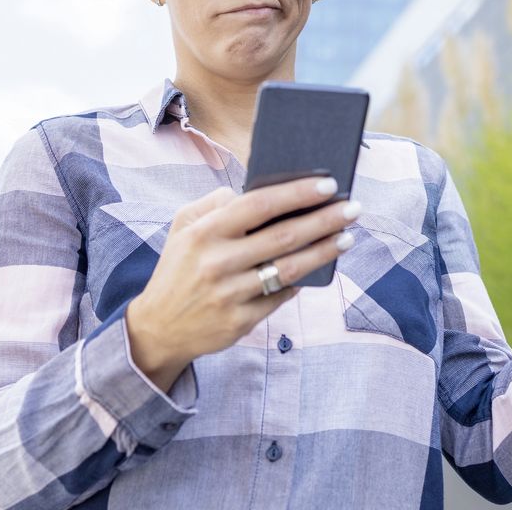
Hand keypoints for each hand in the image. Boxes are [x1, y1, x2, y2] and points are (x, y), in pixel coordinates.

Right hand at [126, 176, 358, 391]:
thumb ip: (215, 203)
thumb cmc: (178, 268)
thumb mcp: (183, 227)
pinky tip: (320, 267)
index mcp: (204, 233)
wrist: (159, 327)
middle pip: (283, 236)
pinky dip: (302, 280)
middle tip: (352, 208)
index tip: (328, 184)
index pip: (259, 204)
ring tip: (347, 236)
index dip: (296, 193)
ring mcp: (230, 295)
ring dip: (324, 251)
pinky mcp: (240, 322)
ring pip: (289, 268)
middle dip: (324, 219)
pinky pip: (280, 296)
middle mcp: (217, 263)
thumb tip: (257, 191)